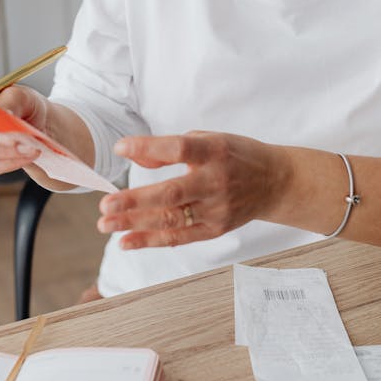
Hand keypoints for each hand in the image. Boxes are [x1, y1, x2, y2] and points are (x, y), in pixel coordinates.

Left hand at [97, 131, 284, 248]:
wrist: (275, 182)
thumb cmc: (235, 155)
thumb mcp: (208, 139)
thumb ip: (171, 147)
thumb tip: (133, 157)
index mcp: (215, 151)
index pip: (178, 148)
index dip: (148, 148)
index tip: (119, 148)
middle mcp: (216, 181)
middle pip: (171, 193)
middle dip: (134, 200)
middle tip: (105, 205)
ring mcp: (217, 209)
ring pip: (171, 220)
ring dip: (134, 224)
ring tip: (106, 224)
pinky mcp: (215, 229)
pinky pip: (179, 237)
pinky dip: (150, 241)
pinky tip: (126, 241)